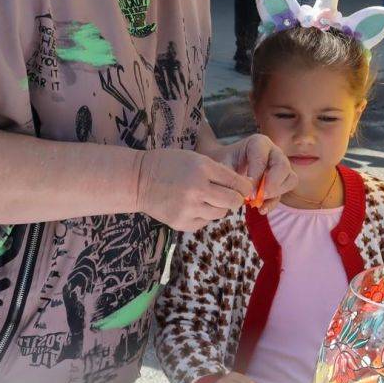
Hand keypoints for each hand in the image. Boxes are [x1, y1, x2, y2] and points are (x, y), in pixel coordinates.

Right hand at [138, 149, 253, 231]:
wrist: (138, 180)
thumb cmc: (169, 165)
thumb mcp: (196, 159)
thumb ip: (219, 171)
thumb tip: (244, 186)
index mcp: (203, 169)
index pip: (237, 183)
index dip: (245, 187)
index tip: (244, 188)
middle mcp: (197, 190)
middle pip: (233, 202)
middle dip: (236, 199)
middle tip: (230, 195)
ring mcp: (189, 209)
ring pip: (220, 213)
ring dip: (218, 206)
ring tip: (206, 198)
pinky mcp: (182, 223)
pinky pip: (205, 222)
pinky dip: (204, 215)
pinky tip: (192, 205)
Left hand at [214, 134, 296, 214]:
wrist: (226, 165)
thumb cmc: (224, 162)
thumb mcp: (222, 165)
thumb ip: (231, 176)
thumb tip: (244, 191)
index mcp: (258, 143)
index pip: (262, 157)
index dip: (256, 174)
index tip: (246, 189)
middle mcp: (274, 153)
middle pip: (283, 166)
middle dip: (273, 183)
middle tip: (259, 196)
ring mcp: (280, 167)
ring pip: (290, 179)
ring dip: (276, 193)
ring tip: (258, 203)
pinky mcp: (281, 181)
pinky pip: (284, 192)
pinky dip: (274, 202)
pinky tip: (261, 209)